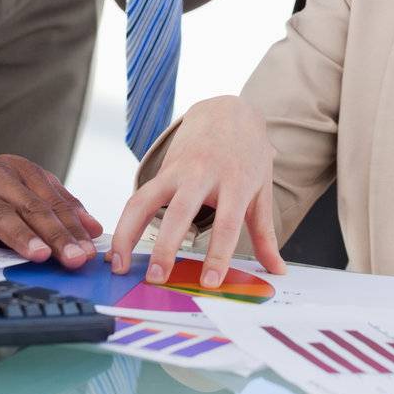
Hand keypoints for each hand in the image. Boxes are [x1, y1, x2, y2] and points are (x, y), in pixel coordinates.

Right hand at [0, 102, 101, 266]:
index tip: (89, 249)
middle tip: (75, 257)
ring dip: (19, 234)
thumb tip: (92, 229)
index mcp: (18, 172)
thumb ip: (54, 204)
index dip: (71, 226)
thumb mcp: (18, 184)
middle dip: (55, 234)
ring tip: (38, 253)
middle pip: (30, 208)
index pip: (50, 201)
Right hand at [110, 96, 285, 288]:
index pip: (227, 222)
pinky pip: (139, 197)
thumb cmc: (247, 154)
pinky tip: (116, 248)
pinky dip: (124, 222)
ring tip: (118, 265)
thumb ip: (265, 233)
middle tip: (157, 277)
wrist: (227, 111)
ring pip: (147, 200)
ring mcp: (178, 170)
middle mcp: (203, 174)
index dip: (218, 253)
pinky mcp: (162, 169)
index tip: (209, 282)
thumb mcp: (261, 189)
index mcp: (235, 182)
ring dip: (129, 233)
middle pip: (181, 211)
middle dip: (167, 246)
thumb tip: (277, 271)